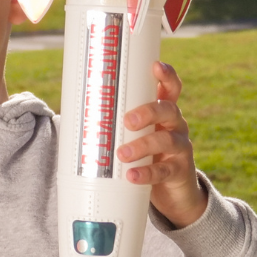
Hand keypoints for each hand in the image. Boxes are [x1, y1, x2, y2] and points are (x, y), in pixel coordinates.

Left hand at [116, 60, 207, 228]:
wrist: (168, 190)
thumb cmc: (144, 154)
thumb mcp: (132, 135)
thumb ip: (115, 122)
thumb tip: (76, 109)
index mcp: (162, 113)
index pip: (170, 89)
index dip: (166, 76)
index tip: (155, 66)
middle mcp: (175, 126)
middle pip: (168, 110)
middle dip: (147, 112)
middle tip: (127, 121)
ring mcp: (180, 148)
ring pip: (166, 140)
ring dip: (142, 145)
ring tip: (122, 153)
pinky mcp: (179, 171)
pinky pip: (164, 171)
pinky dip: (146, 173)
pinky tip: (131, 175)